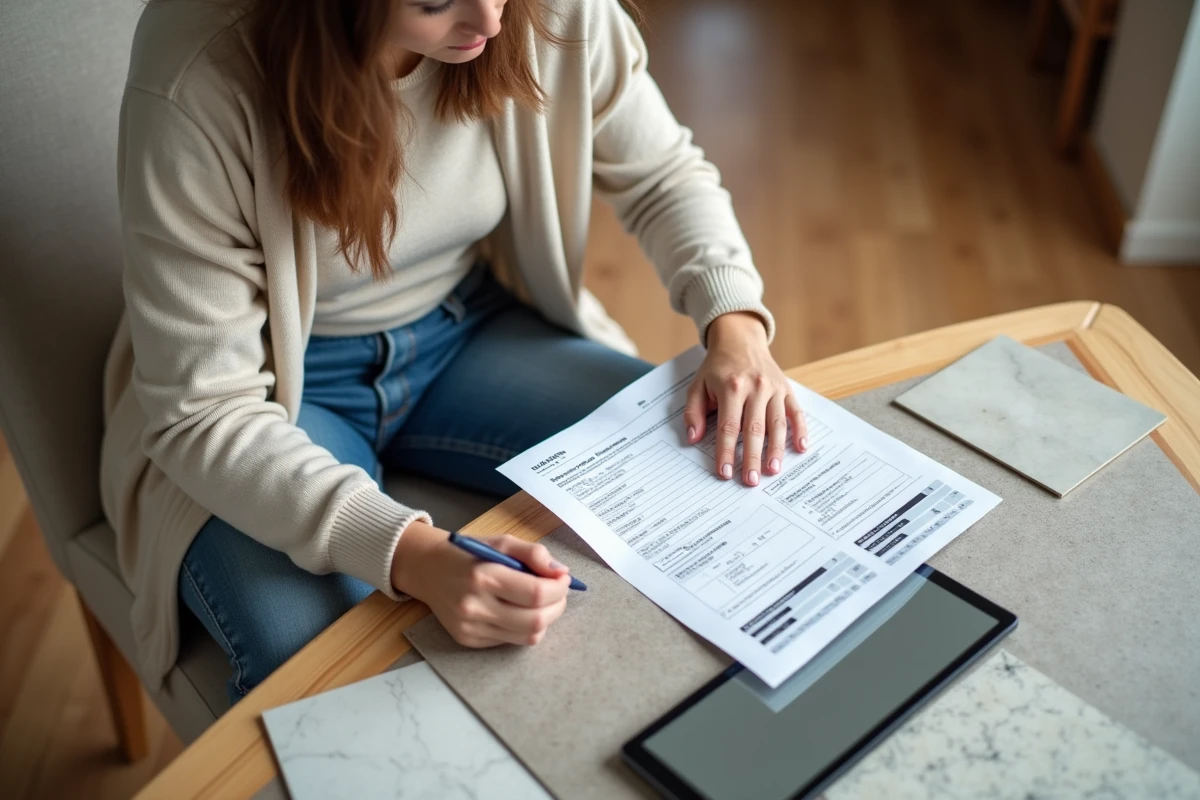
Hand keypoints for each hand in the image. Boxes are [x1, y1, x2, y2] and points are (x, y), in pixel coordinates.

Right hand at [390, 522, 571, 646]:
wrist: (426, 569)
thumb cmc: (467, 553)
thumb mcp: (501, 542)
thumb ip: (533, 554)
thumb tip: (560, 572)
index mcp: (484, 576)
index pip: (536, 593)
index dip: (559, 588)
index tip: (564, 579)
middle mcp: (475, 606)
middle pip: (536, 621)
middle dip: (558, 606)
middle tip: (558, 592)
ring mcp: (471, 627)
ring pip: (527, 637)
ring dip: (545, 620)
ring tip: (542, 602)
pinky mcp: (468, 640)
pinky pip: (510, 641)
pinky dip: (523, 627)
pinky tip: (517, 610)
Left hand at [684, 312, 807, 485]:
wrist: (740, 339)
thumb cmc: (717, 367)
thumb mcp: (697, 385)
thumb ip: (694, 412)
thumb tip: (693, 438)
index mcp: (731, 387)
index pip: (729, 427)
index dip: (726, 451)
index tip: (724, 472)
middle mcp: (755, 387)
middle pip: (754, 429)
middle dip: (752, 457)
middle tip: (750, 480)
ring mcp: (774, 388)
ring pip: (777, 423)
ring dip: (776, 449)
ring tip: (773, 471)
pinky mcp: (787, 389)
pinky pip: (796, 412)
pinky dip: (800, 430)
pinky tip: (800, 448)